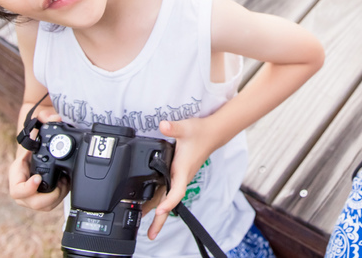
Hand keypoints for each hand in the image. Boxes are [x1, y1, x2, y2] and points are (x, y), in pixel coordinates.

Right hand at [9, 112, 67, 210]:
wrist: (37, 144)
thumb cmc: (36, 138)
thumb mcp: (39, 126)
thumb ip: (46, 118)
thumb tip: (54, 117)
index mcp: (17, 172)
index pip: (16, 189)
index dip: (27, 188)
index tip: (38, 179)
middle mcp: (23, 185)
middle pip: (32, 203)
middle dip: (49, 197)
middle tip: (62, 185)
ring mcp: (33, 192)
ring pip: (43, 206)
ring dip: (57, 197)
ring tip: (66, 182)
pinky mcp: (43, 195)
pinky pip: (50, 203)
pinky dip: (60, 196)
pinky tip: (66, 183)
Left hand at [146, 118, 218, 239]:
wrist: (212, 134)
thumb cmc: (200, 132)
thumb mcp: (186, 128)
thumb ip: (174, 128)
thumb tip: (164, 126)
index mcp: (183, 170)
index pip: (177, 191)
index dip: (168, 202)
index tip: (159, 211)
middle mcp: (182, 177)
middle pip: (171, 202)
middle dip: (161, 219)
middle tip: (151, 235)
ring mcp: (181, 178)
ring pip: (169, 199)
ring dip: (159, 214)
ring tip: (148, 229)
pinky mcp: (179, 176)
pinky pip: (169, 193)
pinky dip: (160, 202)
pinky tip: (151, 207)